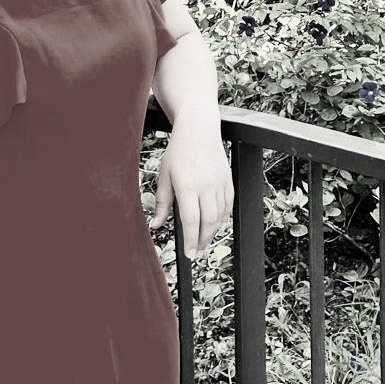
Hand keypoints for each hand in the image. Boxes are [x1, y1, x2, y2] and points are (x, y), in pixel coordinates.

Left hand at [148, 115, 232, 258]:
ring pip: (220, 216)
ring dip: (212, 232)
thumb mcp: (164, 176)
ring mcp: (219, 183)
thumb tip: (156, 225)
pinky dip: (223, 218)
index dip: (190, 240)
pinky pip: (228, 205)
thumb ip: (162, 203)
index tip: (189, 254)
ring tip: (204, 241)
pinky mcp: (228, 179)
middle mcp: (206, 185)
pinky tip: (215, 224)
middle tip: (197, 252)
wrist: (199, 129)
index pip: (190, 220)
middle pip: (208, 222)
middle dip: (202, 241)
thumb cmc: (178, 151)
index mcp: (187, 185)